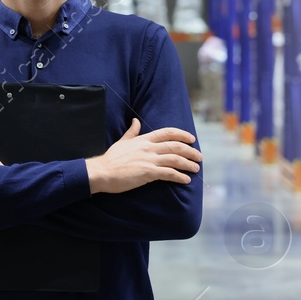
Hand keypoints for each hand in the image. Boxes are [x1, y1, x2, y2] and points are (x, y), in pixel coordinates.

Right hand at [85, 118, 201, 193]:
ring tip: (196, 168)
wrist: (101, 172)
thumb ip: (132, 132)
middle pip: (175, 146)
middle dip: (190, 151)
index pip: (167, 133)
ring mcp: (149, 160)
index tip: (192, 139)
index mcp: (143, 139)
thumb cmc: (110, 159)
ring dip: (188, 164)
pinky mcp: (148, 173)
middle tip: (199, 156)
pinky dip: (180, 176)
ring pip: (175, 159)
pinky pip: (169, 173)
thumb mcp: (122, 141)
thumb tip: (135, 120)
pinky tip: (186, 180)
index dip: (182, 134)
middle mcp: (149, 148)